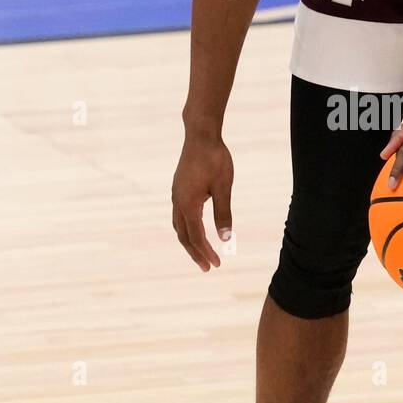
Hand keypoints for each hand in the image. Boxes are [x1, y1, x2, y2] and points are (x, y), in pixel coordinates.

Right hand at [172, 132, 233, 270]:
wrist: (201, 135)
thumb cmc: (215, 159)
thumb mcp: (224, 188)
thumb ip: (224, 214)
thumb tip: (226, 239)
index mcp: (188, 204)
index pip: (196, 236)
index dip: (206, 252)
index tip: (217, 265)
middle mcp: (177, 201)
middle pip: (184, 235)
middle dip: (196, 253)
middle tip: (209, 267)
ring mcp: (176, 195)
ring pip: (179, 226)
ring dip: (189, 242)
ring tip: (200, 253)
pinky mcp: (178, 189)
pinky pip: (179, 215)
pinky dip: (186, 228)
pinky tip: (195, 230)